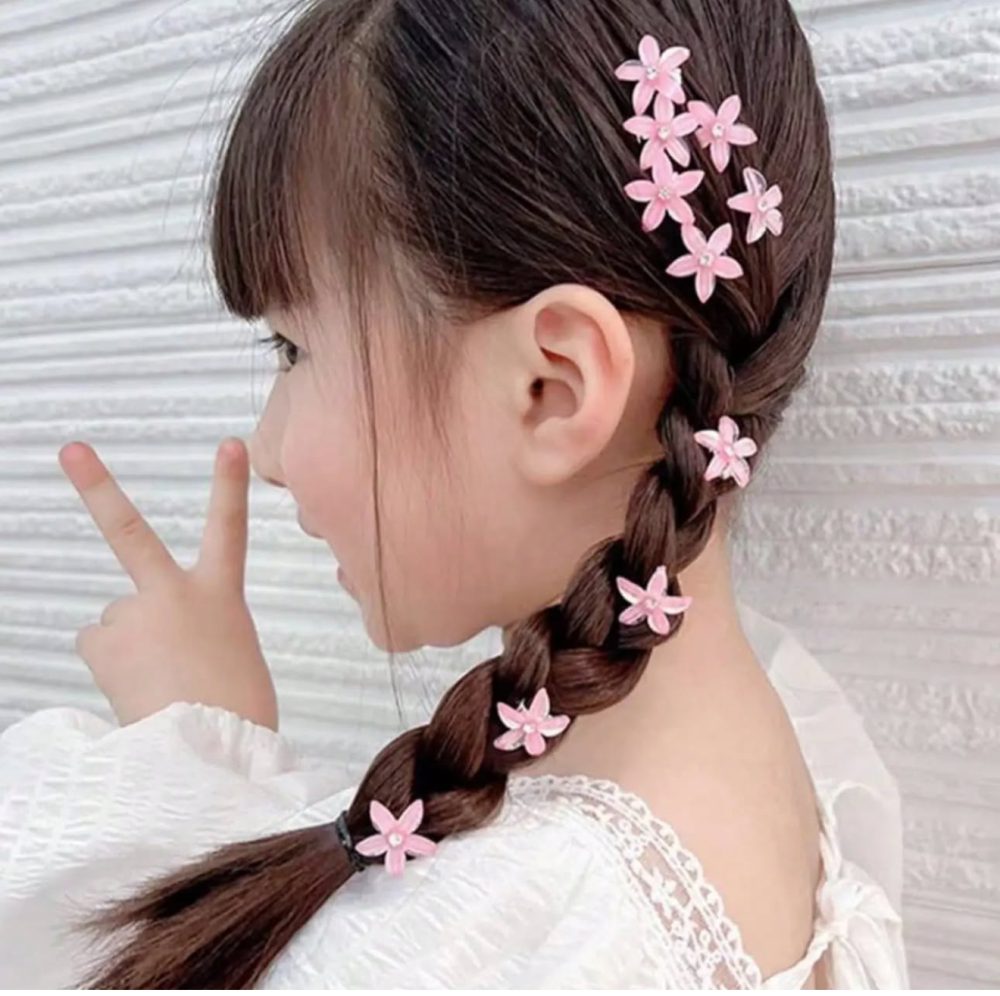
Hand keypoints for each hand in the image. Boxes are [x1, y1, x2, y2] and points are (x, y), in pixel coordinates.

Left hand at [59, 437, 278, 730]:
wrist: (213, 749)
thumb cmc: (237, 711)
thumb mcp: (235, 656)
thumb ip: (201, 631)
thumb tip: (157, 638)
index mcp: (221, 595)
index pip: (229, 527)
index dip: (228, 483)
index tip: (230, 444)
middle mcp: (174, 593)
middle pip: (130, 530)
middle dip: (97, 486)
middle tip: (70, 450)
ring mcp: (133, 615)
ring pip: (118, 623)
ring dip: (131, 647)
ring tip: (160, 681)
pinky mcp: (101, 643)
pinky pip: (100, 648)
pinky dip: (113, 667)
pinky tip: (137, 688)